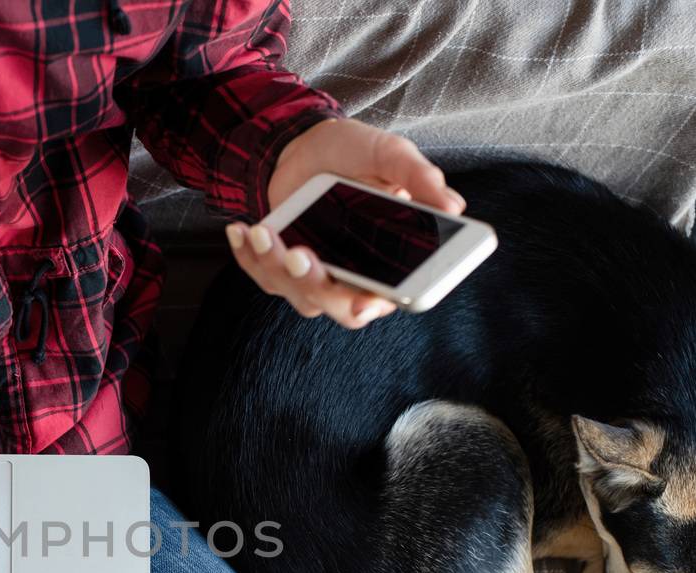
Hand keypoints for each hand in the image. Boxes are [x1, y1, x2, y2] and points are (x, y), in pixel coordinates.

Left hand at [227, 117, 465, 327]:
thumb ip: (418, 179)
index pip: (386, 299)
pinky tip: (243, 230)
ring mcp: (314, 276)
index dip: (375, 304)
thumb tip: (453, 206)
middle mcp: (352, 276)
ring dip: (277, 265)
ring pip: (297, 294)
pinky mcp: (280, 267)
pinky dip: (247, 255)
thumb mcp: (390, 156)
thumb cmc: (356, 154)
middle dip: (316, 284)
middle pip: (338, 307)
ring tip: (264, 230)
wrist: (306, 144)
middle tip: (301, 253)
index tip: (363, 299)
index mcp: (388, 259)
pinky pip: (262, 275)